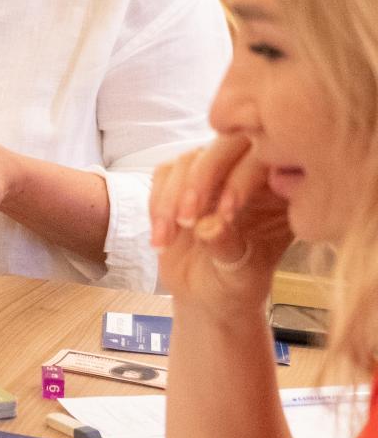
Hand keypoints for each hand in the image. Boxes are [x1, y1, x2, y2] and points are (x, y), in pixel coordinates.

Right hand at [149, 134, 291, 307]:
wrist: (206, 293)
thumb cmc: (234, 284)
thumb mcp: (239, 274)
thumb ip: (228, 247)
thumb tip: (208, 226)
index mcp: (280, 192)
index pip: (265, 160)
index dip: (241, 180)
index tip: (224, 215)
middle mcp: (248, 175)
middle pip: (227, 145)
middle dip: (202, 179)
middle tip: (188, 218)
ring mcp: (213, 174)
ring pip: (190, 159)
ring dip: (174, 197)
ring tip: (171, 234)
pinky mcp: (180, 179)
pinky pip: (164, 173)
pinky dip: (157, 203)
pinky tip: (161, 236)